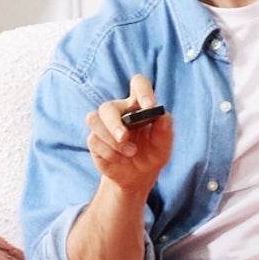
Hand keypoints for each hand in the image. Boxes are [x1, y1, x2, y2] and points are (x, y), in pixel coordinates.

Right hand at [86, 74, 171, 193]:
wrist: (137, 176)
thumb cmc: (152, 154)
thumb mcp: (163, 146)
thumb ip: (164, 131)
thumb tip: (163, 116)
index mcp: (139, 105)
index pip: (138, 84)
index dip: (143, 90)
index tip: (149, 106)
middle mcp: (119, 111)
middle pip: (107, 107)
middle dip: (113, 123)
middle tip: (124, 137)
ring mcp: (104, 124)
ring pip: (94, 120)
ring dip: (111, 141)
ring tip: (130, 153)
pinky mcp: (94, 139)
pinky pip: (94, 140)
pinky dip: (110, 153)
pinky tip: (122, 160)